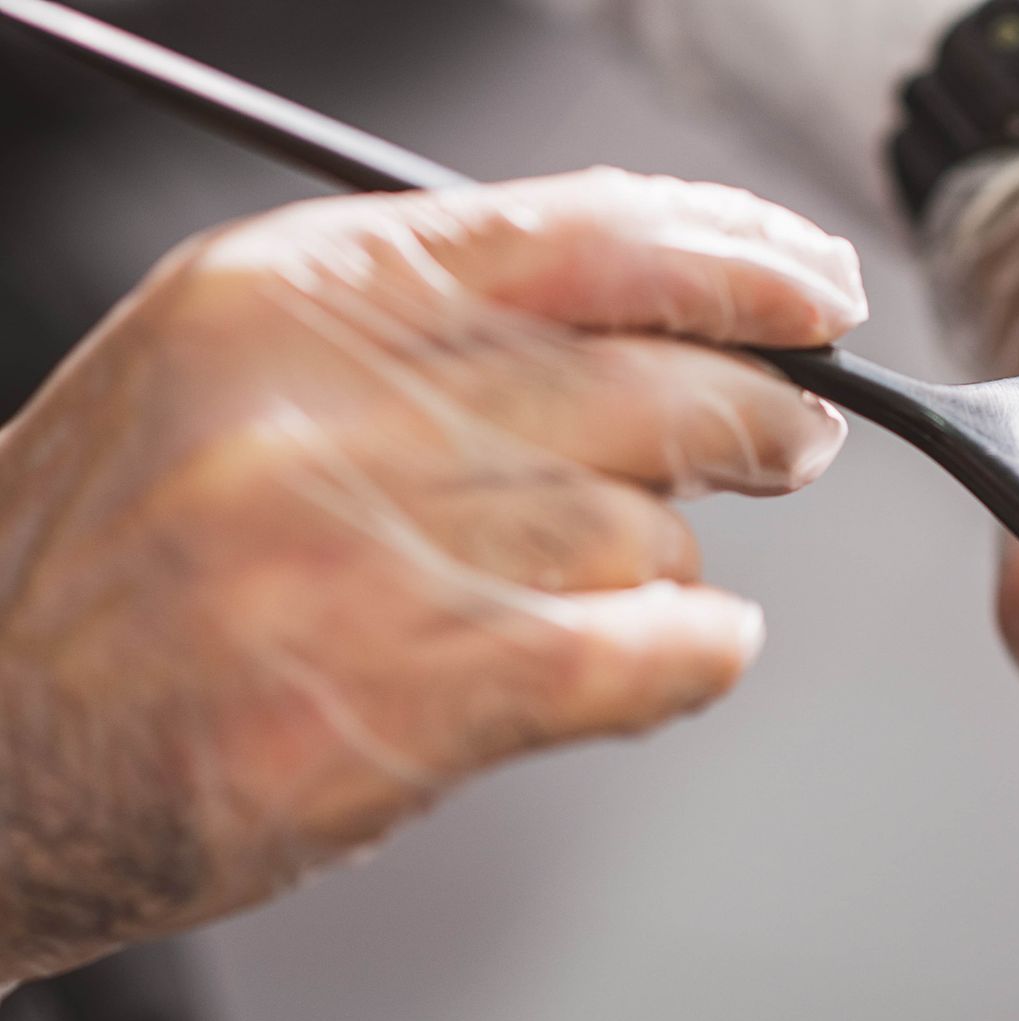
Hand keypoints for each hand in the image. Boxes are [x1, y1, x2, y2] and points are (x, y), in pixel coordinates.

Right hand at [0, 168, 865, 981]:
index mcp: (289, 295)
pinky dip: (697, 652)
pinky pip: (637, 648)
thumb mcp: (233, 372)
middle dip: (759, 413)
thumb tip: (656, 321)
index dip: (732, 258)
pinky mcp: (397, 696)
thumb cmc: (116, 565)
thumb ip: (433, 329)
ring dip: (668, 565)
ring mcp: (356, 554)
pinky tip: (694, 651)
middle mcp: (320, 404)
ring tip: (613, 588)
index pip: (580, 235)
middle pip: (644, 381)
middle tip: (792, 439)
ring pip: (644, 530)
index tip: (812, 287)